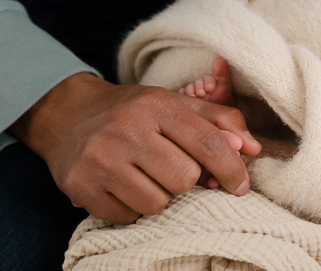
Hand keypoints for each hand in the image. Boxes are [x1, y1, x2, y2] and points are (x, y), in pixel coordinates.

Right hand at [11, 72, 265, 223]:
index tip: (239, 185)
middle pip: (185, 178)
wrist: (68, 114)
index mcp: (157, 105)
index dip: (232, 169)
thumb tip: (253, 148)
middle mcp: (127, 130)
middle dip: (186, 179)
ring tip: (147, 176)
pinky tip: (124, 186)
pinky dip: (133, 207)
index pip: (208, 144)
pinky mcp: (81, 187)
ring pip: (157, 203)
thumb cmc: (133, 112)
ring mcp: (101, 160)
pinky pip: (128, 216)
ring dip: (159, 196)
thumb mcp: (174, 104)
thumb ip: (219, 121)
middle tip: (172, 168)